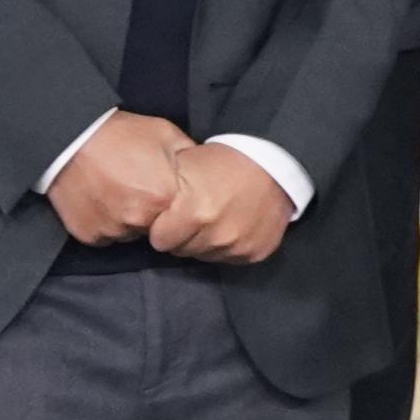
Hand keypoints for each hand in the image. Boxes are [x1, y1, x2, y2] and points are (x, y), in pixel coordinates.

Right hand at [48, 113, 195, 246]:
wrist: (69, 136)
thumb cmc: (120, 133)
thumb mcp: (165, 134)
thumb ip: (188, 157)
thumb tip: (205, 173)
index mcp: (163, 197)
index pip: (180, 216)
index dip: (171, 201)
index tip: (161, 188)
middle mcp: (138, 220)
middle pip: (154, 228)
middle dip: (150, 213)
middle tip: (135, 185)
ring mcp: (110, 230)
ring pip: (129, 234)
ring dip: (126, 219)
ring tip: (115, 189)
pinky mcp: (88, 235)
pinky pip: (104, 235)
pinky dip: (104, 222)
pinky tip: (100, 198)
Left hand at [149, 140, 295, 265]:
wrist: (273, 164)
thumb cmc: (223, 161)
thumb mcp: (186, 164)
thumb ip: (164, 190)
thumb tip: (145, 209)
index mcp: (194, 213)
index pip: (160, 241)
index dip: (163, 226)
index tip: (171, 215)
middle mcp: (216, 235)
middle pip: (182, 251)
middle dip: (183, 235)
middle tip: (194, 215)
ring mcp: (237, 247)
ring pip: (205, 256)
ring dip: (205, 241)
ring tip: (214, 219)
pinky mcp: (255, 253)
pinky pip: (229, 258)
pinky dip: (228, 245)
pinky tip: (233, 225)